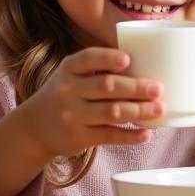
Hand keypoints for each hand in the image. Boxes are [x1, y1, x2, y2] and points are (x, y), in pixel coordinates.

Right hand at [19, 47, 164, 161]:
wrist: (35, 127)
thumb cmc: (68, 93)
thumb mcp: (73, 75)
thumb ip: (101, 69)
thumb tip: (149, 64)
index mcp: (69, 68)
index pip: (88, 59)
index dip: (108, 58)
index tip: (128, 59)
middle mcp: (68, 90)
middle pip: (106, 87)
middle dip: (135, 88)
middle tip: (158, 88)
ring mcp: (72, 115)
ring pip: (111, 112)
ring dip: (139, 111)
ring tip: (160, 109)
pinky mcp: (78, 137)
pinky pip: (108, 136)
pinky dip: (130, 136)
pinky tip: (147, 134)